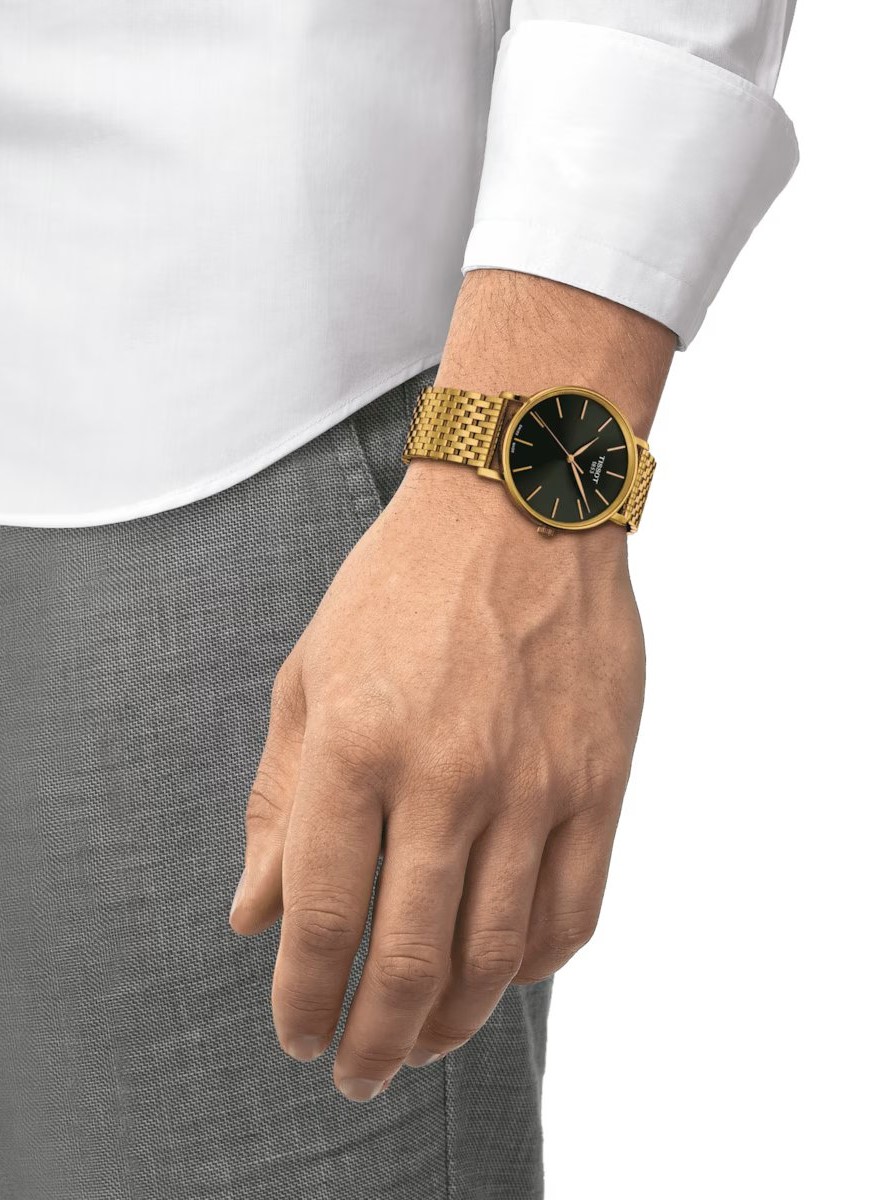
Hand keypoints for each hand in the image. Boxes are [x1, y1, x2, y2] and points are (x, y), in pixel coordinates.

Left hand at [229, 269, 674, 1102]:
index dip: (304, 998)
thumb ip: (278, 801)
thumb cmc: (399, 586)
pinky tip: (504, 970)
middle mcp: (448, 777)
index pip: (323, 917)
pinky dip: (534, 964)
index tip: (298, 1035)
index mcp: (358, 745)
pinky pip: (575, 910)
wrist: (520, 508)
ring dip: (452, 1019)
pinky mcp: (600, 779)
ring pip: (495, 953)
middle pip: (409, 959)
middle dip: (375, 1041)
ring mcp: (536, 783)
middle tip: (359, 1071)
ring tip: (423, 1039)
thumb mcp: (310, 676)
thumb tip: (253, 913)